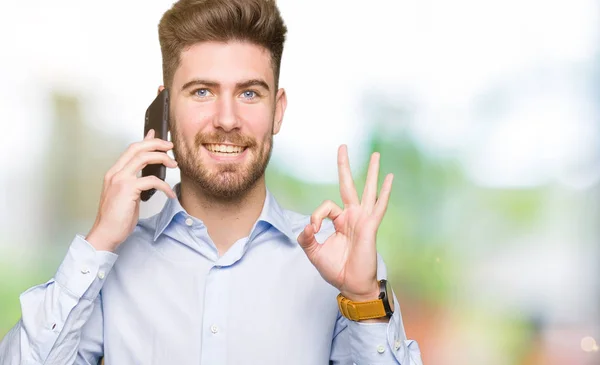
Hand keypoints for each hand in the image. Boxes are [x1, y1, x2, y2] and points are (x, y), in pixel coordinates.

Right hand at [86, 129, 177, 251]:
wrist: (106, 233)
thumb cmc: (116, 217)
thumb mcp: (127, 195)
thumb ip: (135, 181)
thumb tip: (147, 173)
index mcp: (114, 173)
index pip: (131, 149)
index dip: (146, 141)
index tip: (158, 137)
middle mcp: (115, 173)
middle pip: (137, 148)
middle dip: (156, 144)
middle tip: (170, 147)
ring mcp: (120, 180)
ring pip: (144, 158)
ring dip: (162, 158)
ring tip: (173, 164)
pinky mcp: (128, 189)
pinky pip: (151, 180)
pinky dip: (164, 185)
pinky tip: (169, 193)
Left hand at [297, 145, 392, 301]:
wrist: (351, 285)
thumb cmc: (336, 269)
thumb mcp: (314, 252)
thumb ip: (306, 238)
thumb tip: (305, 226)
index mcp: (340, 221)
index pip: (326, 206)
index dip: (316, 216)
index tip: (312, 230)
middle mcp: (352, 216)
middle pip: (348, 185)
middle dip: (344, 166)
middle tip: (342, 146)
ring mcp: (363, 220)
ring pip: (367, 190)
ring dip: (372, 172)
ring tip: (376, 155)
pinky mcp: (370, 226)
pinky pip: (378, 206)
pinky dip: (384, 192)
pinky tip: (390, 178)